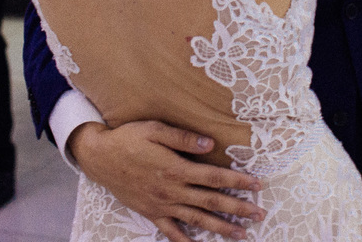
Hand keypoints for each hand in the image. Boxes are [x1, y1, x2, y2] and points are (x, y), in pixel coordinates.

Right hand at [68, 121, 263, 241]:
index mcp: (176, 168)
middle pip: (212, 202)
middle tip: (261, 213)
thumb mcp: (154, 129)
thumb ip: (182, 137)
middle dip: (238, 208)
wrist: (100, 158)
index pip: (214, 177)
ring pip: (198, 220)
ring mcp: (162, 205)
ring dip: (222, 228)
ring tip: (243, 234)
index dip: (238, 181)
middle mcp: (172, 191)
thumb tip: (210, 143)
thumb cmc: (128, 139)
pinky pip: (172, 232)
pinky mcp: (151, 214)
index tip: (257, 184)